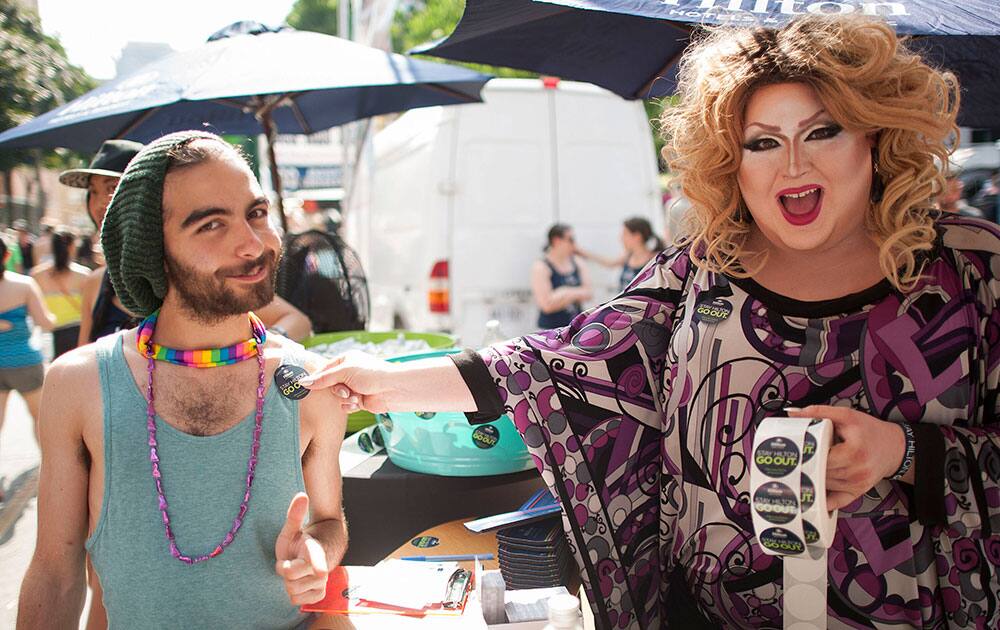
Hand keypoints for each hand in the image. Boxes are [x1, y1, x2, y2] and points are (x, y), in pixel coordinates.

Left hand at [275, 493, 329, 605]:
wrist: (314, 556)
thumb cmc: (299, 543)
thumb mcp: (292, 529)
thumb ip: (295, 514)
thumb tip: (301, 495)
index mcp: (315, 550)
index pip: (317, 559)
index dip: (317, 565)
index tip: (319, 570)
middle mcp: (322, 568)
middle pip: (290, 579)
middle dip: (285, 571)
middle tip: (289, 562)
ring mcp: (322, 582)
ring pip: (293, 592)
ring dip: (289, 583)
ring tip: (294, 572)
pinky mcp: (320, 594)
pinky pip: (298, 601)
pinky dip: (295, 594)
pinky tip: (298, 583)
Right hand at [299, 350, 397, 413]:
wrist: (392, 389)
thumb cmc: (372, 374)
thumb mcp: (344, 372)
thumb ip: (323, 379)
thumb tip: (304, 382)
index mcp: (346, 360)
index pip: (324, 369)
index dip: (317, 378)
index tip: (306, 386)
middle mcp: (349, 372)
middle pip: (329, 385)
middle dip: (337, 390)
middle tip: (344, 391)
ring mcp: (354, 387)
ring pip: (337, 397)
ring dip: (345, 399)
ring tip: (356, 397)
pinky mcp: (358, 399)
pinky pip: (345, 405)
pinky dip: (350, 405)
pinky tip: (358, 403)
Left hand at [786, 405, 905, 510]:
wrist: (894, 448)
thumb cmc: (870, 431)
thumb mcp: (847, 416)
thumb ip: (820, 412)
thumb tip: (794, 414)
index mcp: (854, 452)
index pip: (822, 457)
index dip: (807, 454)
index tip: (795, 450)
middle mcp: (857, 471)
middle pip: (821, 472)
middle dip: (806, 466)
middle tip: (791, 461)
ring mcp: (857, 484)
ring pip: (824, 485)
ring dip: (812, 478)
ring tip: (799, 470)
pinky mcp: (857, 492)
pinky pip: (835, 501)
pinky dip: (821, 499)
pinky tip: (810, 494)